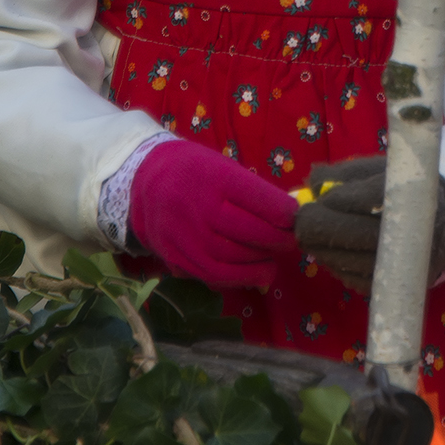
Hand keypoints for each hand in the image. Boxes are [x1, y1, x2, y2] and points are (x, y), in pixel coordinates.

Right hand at [128, 140, 297, 287]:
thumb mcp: (224, 167)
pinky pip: (210, 275)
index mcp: (214, 176)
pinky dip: (237, 278)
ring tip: (273, 262)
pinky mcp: (174, 257)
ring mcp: (184, 235)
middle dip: (276, 240)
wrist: (146, 183)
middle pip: (246, 231)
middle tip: (293, 241)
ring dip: (258, 264)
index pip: (255, 196)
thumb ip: (252, 192)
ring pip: (230, 259)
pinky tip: (252, 273)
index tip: (298, 218)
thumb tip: (288, 217)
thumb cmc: (197, 171)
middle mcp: (198, 207)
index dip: (281, 211)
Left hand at [294, 156, 444, 293]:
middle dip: (317, 226)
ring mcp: (404, 263)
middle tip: (301, 218)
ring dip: (322, 248)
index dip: (337, 198)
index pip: (368, 198)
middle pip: (353, 234)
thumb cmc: (400, 189)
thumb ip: (343, 174)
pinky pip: (354, 278)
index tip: (319, 196)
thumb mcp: (377, 169)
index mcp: (408, 195)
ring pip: (349, 261)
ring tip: (312, 233)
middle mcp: (409, 231)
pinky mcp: (397, 284)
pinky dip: (336, 264)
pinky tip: (331, 250)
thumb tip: (312, 182)